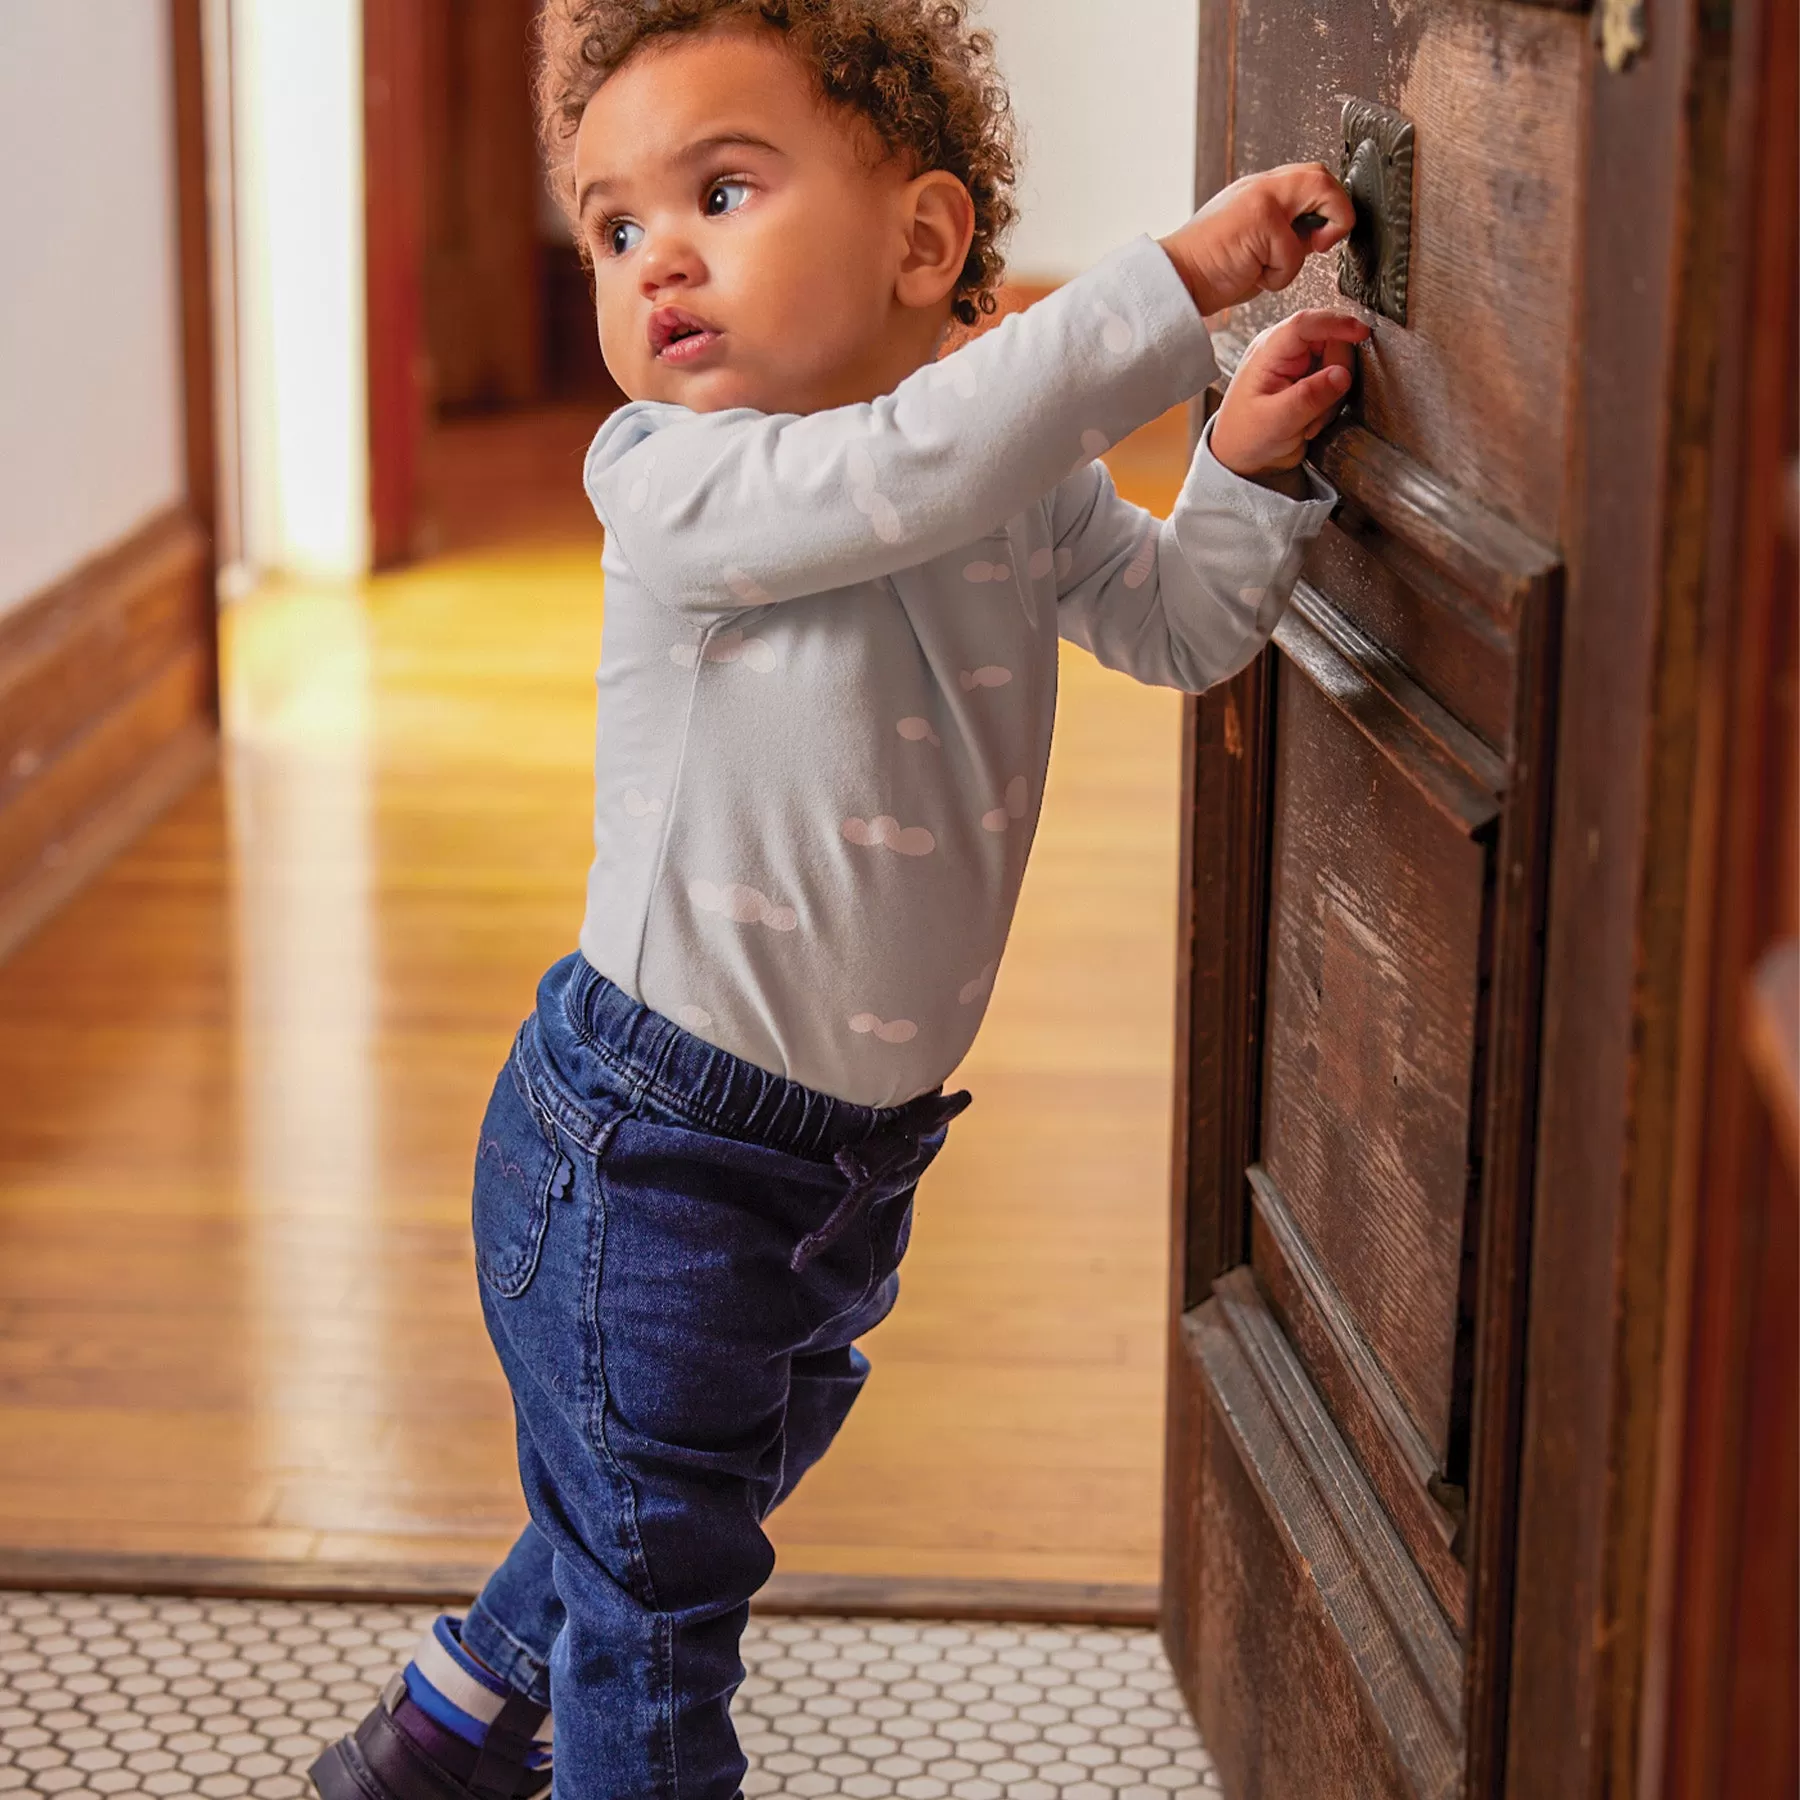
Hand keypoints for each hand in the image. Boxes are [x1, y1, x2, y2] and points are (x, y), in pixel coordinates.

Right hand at [1160, 165, 1354, 315]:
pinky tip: (1252, 276)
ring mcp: (1262, 197)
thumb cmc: (1209, 272)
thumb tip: (1315, 239)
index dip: (1327, 206)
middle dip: (1337, 211)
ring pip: (1321, 195)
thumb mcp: (1254, 247)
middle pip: (1323, 174)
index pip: (1310, 180)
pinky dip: (1279, 276)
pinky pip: (1294, 251)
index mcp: (1259, 192)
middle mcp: (1262, 186)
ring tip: (1274, 267)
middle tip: (1320, 244)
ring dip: (1308, 242)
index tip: (1318, 240)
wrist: (1175, 281)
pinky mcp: (1262, 218)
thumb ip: (1284, 234)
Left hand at [1210, 309, 1369, 477]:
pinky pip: (1337, 382)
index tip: (1361, 333)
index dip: (1336, 324)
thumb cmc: (1244, 438)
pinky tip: (1310, 420)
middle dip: (1335, 377)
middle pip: (1332, 342)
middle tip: (1317, 409)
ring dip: (1331, 398)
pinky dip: (1330, 404)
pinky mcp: (1310, 379)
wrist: (1244, 459)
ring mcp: (1299, 364)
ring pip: (1339, 364)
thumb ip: (1309, 397)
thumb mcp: (1276, 420)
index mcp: (1269, 350)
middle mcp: (1285, 351)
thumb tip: (1342, 374)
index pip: (1306, 324)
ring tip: (1307, 420)